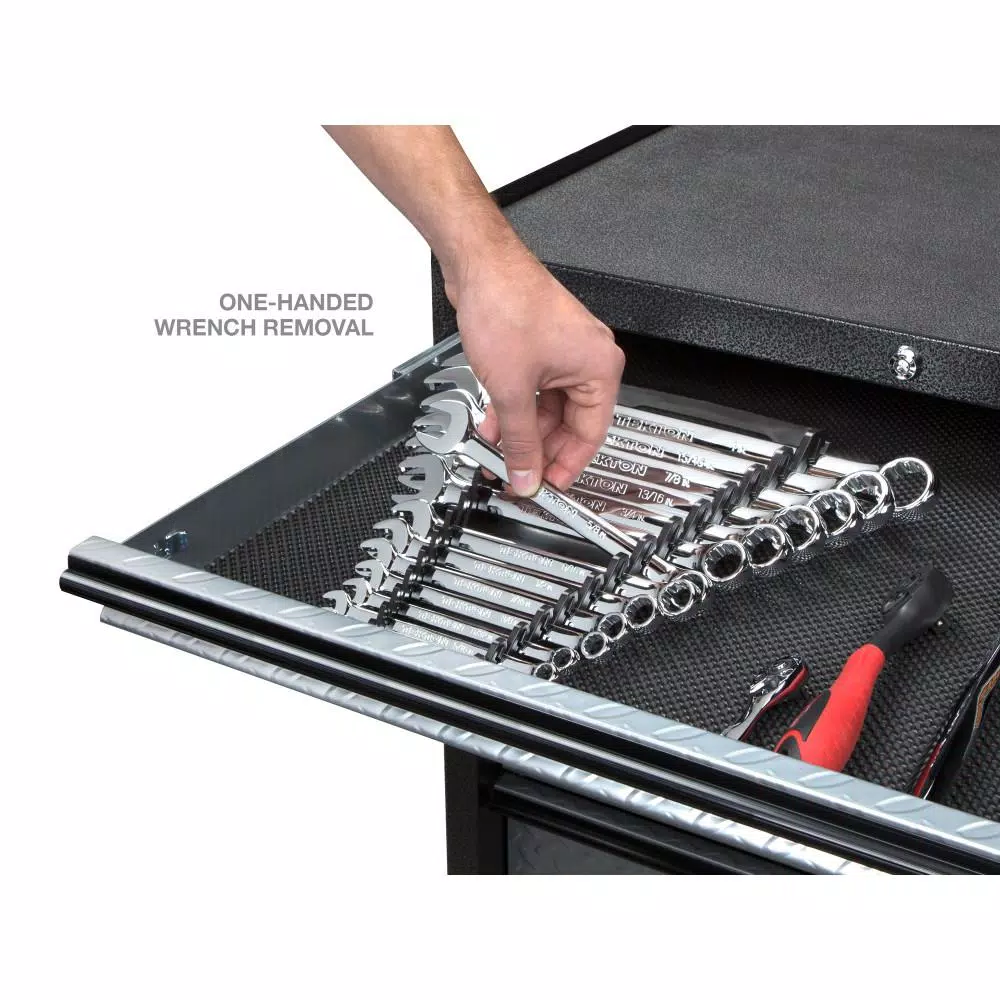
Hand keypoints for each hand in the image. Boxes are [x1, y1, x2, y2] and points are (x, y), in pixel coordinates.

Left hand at [444, 235, 624, 496]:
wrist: (479, 264)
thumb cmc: (506, 304)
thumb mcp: (512, 389)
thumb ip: (519, 440)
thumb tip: (526, 472)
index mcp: (599, 368)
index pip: (591, 434)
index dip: (567, 466)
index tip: (547, 486)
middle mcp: (588, 359)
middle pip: (569, 424)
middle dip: (539, 450)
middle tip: (519, 473)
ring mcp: (563, 352)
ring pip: (547, 409)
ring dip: (522, 432)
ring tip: (498, 453)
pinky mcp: (540, 347)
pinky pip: (533, 390)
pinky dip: (515, 410)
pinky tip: (493, 425)